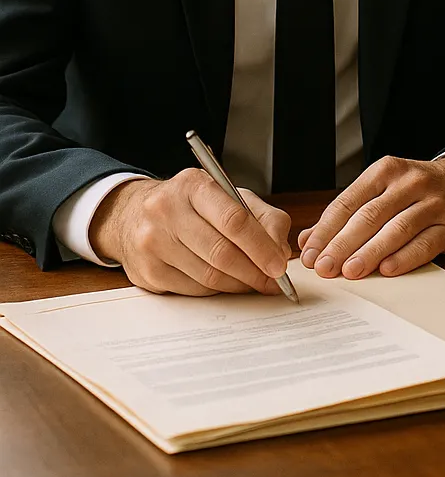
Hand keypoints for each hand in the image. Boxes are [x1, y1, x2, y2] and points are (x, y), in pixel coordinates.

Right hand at [90, 169, 291, 296]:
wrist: (132, 215)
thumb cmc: (189, 206)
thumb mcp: (228, 197)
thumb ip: (263, 218)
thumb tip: (280, 252)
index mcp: (193, 185)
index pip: (234, 220)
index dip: (261, 247)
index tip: (279, 265)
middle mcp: (167, 210)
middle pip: (221, 252)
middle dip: (254, 272)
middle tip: (272, 281)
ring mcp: (152, 242)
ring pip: (209, 276)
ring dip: (238, 284)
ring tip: (253, 282)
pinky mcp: (147, 271)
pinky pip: (193, 289)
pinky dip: (216, 291)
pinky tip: (225, 283)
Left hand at [296, 153, 444, 279]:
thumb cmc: (417, 190)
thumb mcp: (383, 189)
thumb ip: (347, 213)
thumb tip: (308, 240)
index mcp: (387, 170)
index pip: (349, 201)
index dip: (327, 229)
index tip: (310, 252)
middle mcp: (411, 183)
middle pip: (370, 216)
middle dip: (343, 244)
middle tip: (324, 267)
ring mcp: (435, 203)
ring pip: (397, 229)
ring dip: (371, 252)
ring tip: (350, 271)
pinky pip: (426, 243)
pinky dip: (405, 257)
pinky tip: (387, 270)